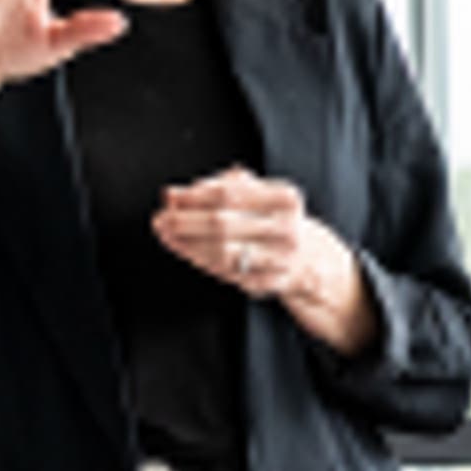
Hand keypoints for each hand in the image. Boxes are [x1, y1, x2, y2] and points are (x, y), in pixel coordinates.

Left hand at [153, 169, 347, 298]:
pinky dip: (200, 261)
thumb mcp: (260, 193)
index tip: (171, 196)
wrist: (309, 259)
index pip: (229, 193)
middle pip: (222, 224)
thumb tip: (176, 194)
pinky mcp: (268, 283)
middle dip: (184, 222)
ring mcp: (279, 260)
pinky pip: (225, 273)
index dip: (194, 196)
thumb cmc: (276, 221)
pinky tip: (185, 251)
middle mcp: (286, 230)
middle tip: (162, 219)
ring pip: (221, 253)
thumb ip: (221, 187)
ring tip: (167, 235)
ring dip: (187, 245)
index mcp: (285, 199)